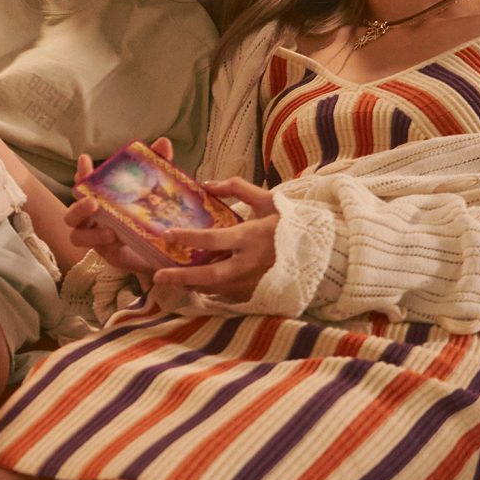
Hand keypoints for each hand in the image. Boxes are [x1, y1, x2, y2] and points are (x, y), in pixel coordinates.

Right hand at [65, 139, 175, 278]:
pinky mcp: (108, 255)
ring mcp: (97, 238)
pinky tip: (119, 242)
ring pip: (77, 236)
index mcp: (101, 200)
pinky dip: (107, 246)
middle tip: (94, 203)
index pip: (84, 185)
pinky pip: (100, 251)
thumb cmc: (152, 214)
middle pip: (72, 213)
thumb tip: (164, 142)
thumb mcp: (156, 189)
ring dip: (90, 233)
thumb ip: (157, 166)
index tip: (85, 160)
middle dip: (79, 206)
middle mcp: (93, 219)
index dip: (82, 173)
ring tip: (110, 232)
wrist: (166, 249)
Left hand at [154, 177, 279, 298]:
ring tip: (171, 280)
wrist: (321, 254)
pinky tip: (197, 286)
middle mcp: (249, 264)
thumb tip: (207, 184)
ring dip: (192, 286)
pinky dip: (210, 292)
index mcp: (251, 237)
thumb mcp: (268, 200)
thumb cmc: (291, 224)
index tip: (168, 234)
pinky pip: (228, 296)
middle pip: (210, 275)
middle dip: (182, 277)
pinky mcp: (257, 296)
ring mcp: (253, 284)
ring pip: (215, 289)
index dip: (189, 237)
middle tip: (158, 275)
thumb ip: (237, 188)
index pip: (213, 239)